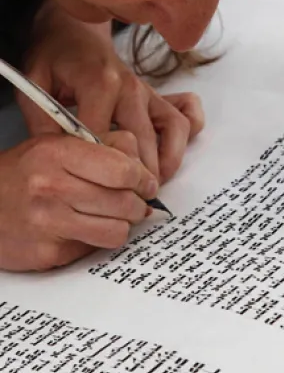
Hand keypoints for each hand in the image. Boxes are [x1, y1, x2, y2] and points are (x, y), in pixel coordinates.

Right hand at [0, 131, 156, 271]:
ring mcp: (48, 222)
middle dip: (138, 205)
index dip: (143, 180)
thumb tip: (145, 169)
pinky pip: (94, 249)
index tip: (146, 184)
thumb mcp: (57, 147)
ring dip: (121, 226)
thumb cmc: (22, 175)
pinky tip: (82, 230)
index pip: (124, 170)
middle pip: (126, 203)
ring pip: (117, 230)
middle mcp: (51, 186)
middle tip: (134, 205)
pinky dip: (95, 241)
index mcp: (57, 153)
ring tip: (110, 218)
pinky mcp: (47, 251)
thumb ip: (104, 147)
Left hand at [19, 9, 198, 182]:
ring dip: (167, 161)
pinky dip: (186, 135)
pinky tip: (172, 154)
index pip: (102, 137)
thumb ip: (43, 121)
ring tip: (152, 185)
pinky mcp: (160, 96)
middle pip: (143, 141)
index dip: (96, 167)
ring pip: (173, 131)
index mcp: (99, 83)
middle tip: (126, 203)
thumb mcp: (33, 85)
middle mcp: (131, 87)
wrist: (74, 31)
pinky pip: (187, 115)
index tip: (90, 188)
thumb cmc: (54, 58)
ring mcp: (150, 91)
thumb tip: (59, 157)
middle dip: (136, 176)